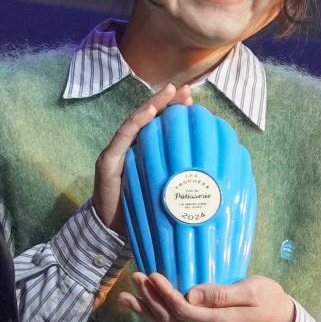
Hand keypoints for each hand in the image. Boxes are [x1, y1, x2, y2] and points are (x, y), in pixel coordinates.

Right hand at [93, 84, 192, 236]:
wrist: (112, 231)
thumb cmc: (142, 212)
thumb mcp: (166, 191)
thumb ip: (179, 177)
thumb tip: (211, 171)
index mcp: (144, 153)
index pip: (159, 126)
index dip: (175, 111)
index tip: (193, 102)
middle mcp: (130, 147)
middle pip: (149, 118)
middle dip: (167, 101)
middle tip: (186, 91)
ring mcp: (118, 151)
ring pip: (137, 121)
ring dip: (154, 105)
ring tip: (169, 93)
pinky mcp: (109, 160)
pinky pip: (123, 136)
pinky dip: (137, 122)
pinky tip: (150, 113)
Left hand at [124, 273, 296, 321]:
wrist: (280, 320)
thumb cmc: (269, 299)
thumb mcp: (252, 292)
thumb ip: (222, 294)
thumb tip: (192, 293)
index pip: (183, 310)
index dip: (164, 294)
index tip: (153, 275)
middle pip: (170, 319)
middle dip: (150, 299)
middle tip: (135, 278)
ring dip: (147, 310)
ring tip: (126, 296)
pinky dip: (155, 315)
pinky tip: (142, 306)